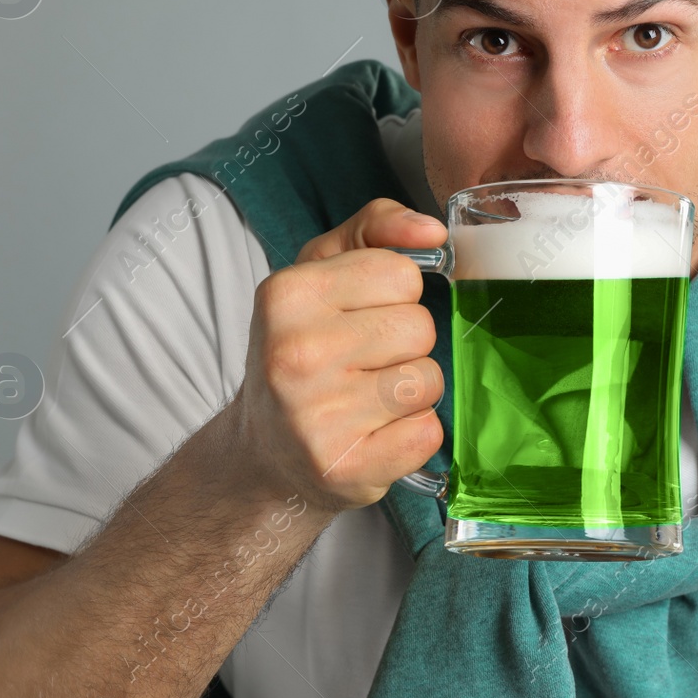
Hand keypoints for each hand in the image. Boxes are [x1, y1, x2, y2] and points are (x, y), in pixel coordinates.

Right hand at [232, 198, 448, 513]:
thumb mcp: (321, 271)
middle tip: (364, 363)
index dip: (394, 295)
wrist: (265, 450)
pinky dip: (412, 434)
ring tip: (369, 398)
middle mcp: (295, 354)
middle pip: (420, 327)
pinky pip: (428, 433)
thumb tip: (432, 231)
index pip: (401, 274)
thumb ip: (375, 228)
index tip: (361, 316)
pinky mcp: (348, 468)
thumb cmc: (303, 348)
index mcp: (287, 295)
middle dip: (406, 344)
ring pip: (429, 380)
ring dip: (412, 390)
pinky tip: (375, 433)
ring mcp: (318, 417)